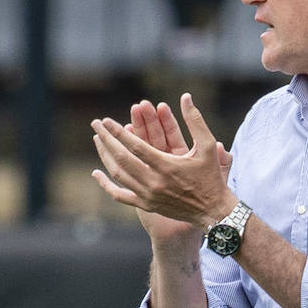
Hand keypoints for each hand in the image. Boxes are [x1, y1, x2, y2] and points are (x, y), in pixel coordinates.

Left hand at [93, 94, 234, 248]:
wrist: (212, 210)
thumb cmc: (211, 176)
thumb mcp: (207, 146)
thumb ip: (195, 120)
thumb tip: (186, 97)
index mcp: (167, 166)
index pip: (135, 145)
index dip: (118, 132)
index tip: (106, 120)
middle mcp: (154, 182)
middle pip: (121, 158)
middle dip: (106, 139)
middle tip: (95, 124)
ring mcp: (148, 195)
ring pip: (118, 174)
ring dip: (104, 155)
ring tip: (97, 140)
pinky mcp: (146, 205)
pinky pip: (120, 195)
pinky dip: (106, 185)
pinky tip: (97, 173)